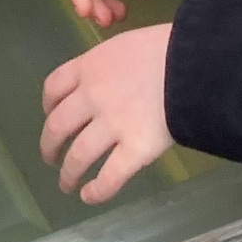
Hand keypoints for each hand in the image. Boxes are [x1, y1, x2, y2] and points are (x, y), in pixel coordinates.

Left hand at [40, 24, 173, 204]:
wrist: (194, 62)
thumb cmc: (166, 47)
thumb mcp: (127, 44)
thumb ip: (111, 65)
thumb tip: (113, 81)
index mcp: (89, 66)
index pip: (54, 87)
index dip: (47, 106)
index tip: (49, 117)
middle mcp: (92, 96)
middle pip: (58, 125)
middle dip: (50, 145)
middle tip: (50, 158)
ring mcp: (112, 124)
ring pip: (79, 155)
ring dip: (68, 173)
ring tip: (67, 185)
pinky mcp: (136, 149)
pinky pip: (110, 176)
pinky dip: (97, 191)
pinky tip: (90, 197)